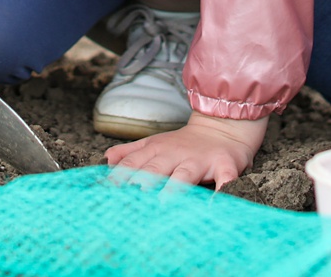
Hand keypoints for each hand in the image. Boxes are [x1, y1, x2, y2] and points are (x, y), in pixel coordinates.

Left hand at [105, 113, 267, 189]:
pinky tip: (216, 204)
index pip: (134, 164)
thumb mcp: (154, 142)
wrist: (222, 127)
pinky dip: (222, 190)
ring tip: (163, 203)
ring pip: (185, 174)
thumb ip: (130, 152)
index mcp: (157, 149)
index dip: (119, 177)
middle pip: (155, 169)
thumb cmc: (184, 143)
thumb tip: (106, 160)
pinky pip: (224, 179)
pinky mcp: (225, 165)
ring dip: (174, 188)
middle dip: (141, 182)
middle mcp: (176, 154)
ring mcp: (200, 160)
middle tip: (129, 201)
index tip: (105, 192)